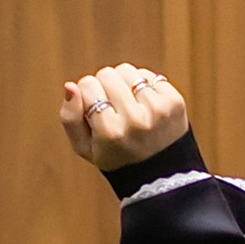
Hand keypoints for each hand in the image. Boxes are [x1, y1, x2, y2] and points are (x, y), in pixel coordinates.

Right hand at [62, 62, 188, 172]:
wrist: (161, 172)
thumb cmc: (116, 156)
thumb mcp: (85, 147)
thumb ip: (70, 117)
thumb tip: (70, 85)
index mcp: (110, 132)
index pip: (87, 84)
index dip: (87, 94)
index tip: (95, 110)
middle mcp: (134, 120)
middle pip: (107, 74)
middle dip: (104, 86)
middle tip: (112, 107)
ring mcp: (157, 110)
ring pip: (127, 71)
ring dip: (123, 83)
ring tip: (128, 105)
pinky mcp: (174, 102)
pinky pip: (148, 75)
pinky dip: (143, 85)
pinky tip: (145, 105)